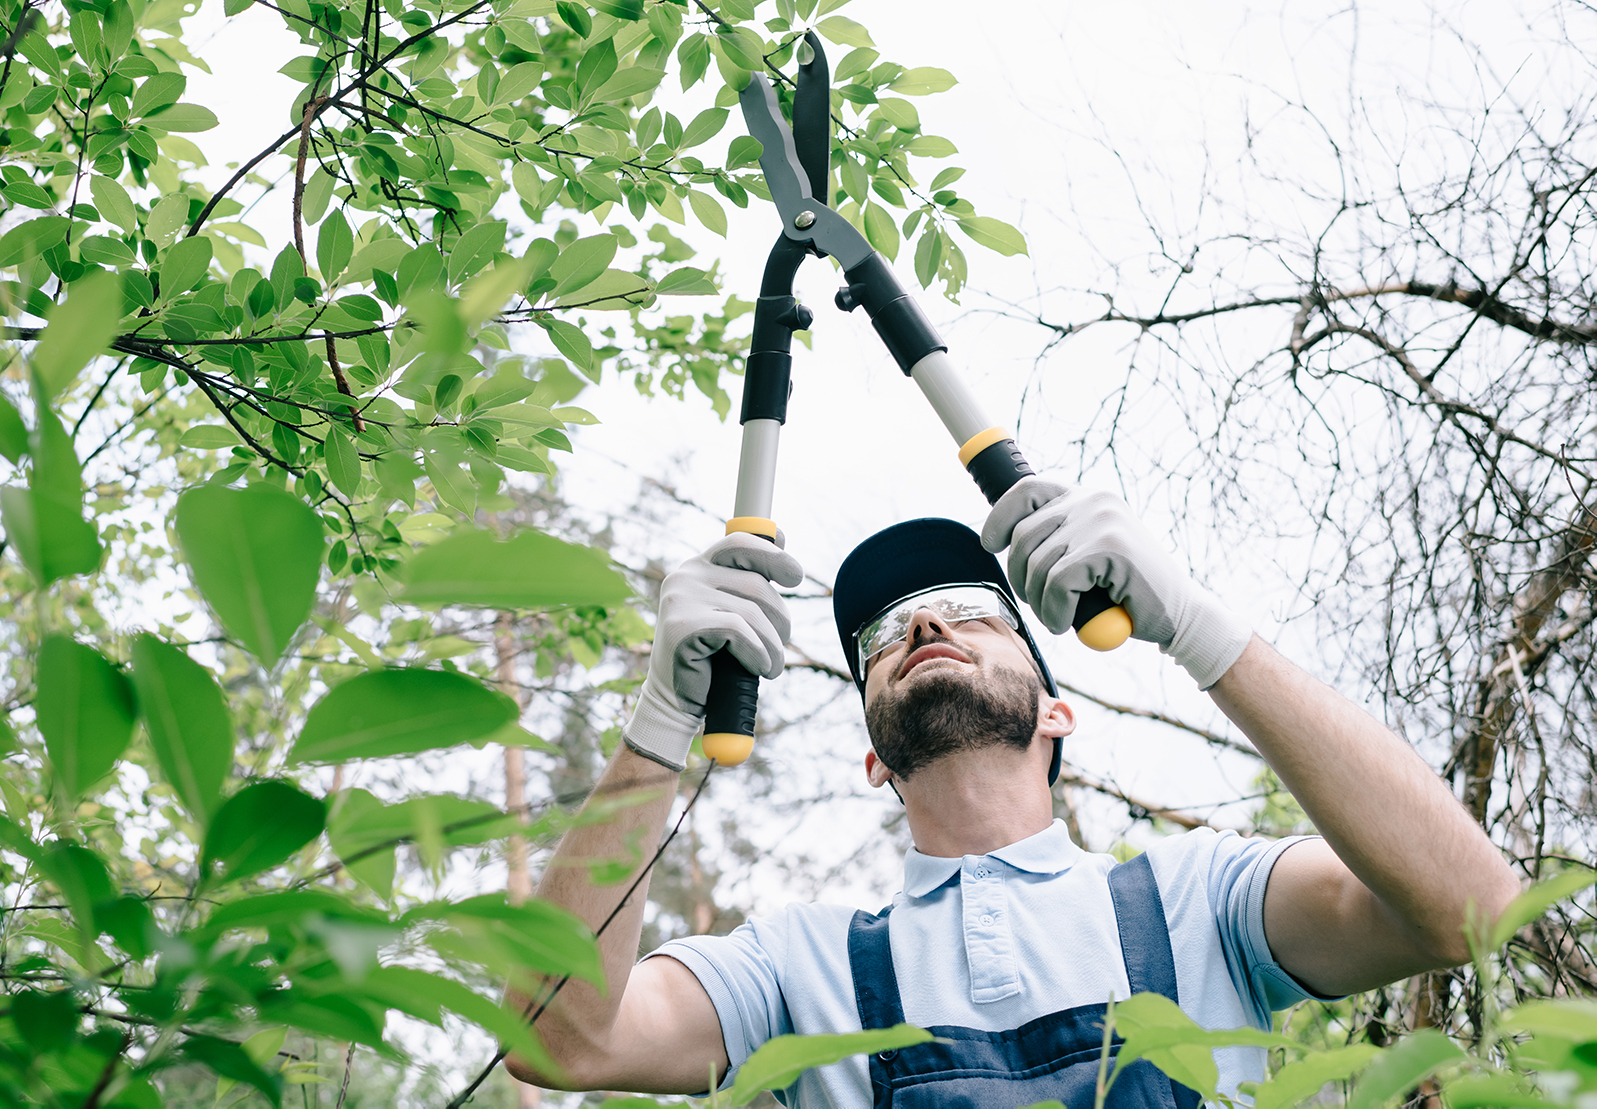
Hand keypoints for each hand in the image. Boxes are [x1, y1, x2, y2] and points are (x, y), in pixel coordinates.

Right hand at [623, 533, 804, 769]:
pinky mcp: (683, 625)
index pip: (740, 544)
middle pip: (756, 584)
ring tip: (772, 666)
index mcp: (698, 567)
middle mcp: (686, 575)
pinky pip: (740, 631)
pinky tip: (760, 669)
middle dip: (780, 618)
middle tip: (782, 644)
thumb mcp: (732, 612)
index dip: (773, 556)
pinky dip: (758, 653)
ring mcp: (681, 598)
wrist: (677, 700)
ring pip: (752, 612)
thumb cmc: (711, 657)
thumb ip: (750, 579)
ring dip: (773, 645)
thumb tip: (782, 536)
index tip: (795, 577)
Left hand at [981, 477, 1250, 688]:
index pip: (1026, 490)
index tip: (991, 544)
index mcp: (1086, 497)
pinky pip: (1057, 583)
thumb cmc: (1127, 593)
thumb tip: (1005, 539)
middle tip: (1041, 604)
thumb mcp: (1088, 555)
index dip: (1000, 517)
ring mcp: (1102, 521)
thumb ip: (1059, 539)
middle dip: (1021, 578)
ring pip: (1038, 565)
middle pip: (1024, 536)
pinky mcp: (1110, 548)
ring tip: (1060, 617)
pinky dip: (1055, 611)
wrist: (1179, 615)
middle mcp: (1093, 500)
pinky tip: (1068, 623)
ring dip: (1041, 603)